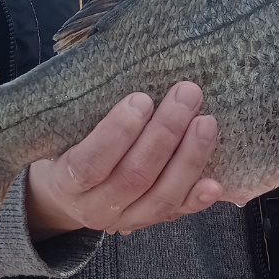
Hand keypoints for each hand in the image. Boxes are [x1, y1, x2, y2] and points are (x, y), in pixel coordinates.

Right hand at [25, 81, 222, 239]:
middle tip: (186, 95)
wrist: (67, 194)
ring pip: (161, 197)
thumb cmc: (68, 145)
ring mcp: (125, 220)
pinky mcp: (150, 222)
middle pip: (134, 177)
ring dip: (188, 158)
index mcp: (66, 181)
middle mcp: (95, 207)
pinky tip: (215, 181)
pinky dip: (197, 199)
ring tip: (206, 122)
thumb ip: (84, 108)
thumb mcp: (63, 129)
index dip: (117, 134)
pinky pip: (177, 213)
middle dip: (164, 134)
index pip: (89, 164)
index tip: (141, 99)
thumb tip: (117, 57)